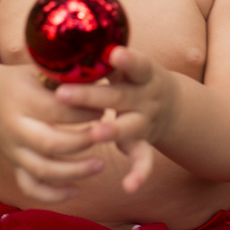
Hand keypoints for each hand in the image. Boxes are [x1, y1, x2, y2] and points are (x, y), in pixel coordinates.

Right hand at [0, 64, 106, 202]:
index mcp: (21, 98)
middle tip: (106, 135)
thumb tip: (102, 79)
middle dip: (82, 142)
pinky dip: (52, 195)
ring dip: (74, 172)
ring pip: (42, 170)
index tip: (105, 107)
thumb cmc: (23, 81)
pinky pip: (30, 187)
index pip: (56, 109)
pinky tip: (76, 191)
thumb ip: (64, 77)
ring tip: (100, 165)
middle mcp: (14, 127)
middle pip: (49, 143)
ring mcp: (12, 150)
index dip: (84, 111)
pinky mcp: (14, 165)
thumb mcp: (38, 69)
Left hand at [55, 47, 174, 193]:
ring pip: (130, 128)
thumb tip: (60, 44)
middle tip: (63, 93)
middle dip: (92, 96)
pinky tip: (129, 186)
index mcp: (143, 73)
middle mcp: (146, 97)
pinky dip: (139, 174)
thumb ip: (101, 59)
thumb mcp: (124, 63)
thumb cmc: (132, 77)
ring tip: (95, 133)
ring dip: (113, 131)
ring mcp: (146, 121)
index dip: (126, 59)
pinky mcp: (144, 143)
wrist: (169, 102)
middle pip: (120, 96)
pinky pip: (144, 159)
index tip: (112, 53)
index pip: (136, 64)